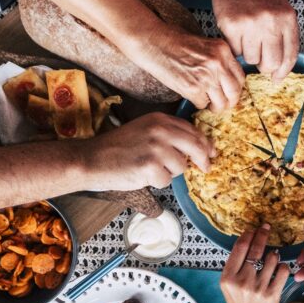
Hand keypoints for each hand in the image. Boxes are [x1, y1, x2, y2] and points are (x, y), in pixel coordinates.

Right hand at [87, 112, 212, 189]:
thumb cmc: (117, 148)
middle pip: (196, 146)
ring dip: (169, 172)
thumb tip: (197, 147)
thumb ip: (168, 135)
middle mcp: (160, 131)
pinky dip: (157, 182)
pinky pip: (167, 181)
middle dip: (203, 159)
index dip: (205, 143)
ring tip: (149, 168)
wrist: (92, 158)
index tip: (211, 152)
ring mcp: (156, 148)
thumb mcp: (144, 130)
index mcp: (160, 119)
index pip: (193, 130)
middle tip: (205, 167)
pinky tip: (142, 175)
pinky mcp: (151, 167)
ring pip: (181, 167)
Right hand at [144, 24, 244, 112]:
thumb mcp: (206, 45)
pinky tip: (193, 96)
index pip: (240, 76)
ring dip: (215, 107)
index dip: (236, 88)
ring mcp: (206, 77)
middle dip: (230, 102)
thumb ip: (220, 60)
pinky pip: (203, 104)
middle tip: (223, 104)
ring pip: (221, 102)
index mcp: (223, 50)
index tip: (231, 92)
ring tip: (209, 104)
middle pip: (234, 92)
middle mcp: (217, 63)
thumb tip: (229, 80)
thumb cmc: (175, 42)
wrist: (154, 42)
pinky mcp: (192, 88)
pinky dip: (199, 103)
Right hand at [212, 0, 298, 81]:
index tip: (276, 79)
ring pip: (251, 59)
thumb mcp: (281, 9)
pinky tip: (236, 31)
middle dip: (263, 65)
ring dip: (247, 53)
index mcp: (288, 19)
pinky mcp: (232, 25)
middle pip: (270, 63)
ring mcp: (251, 24)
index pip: (290, 56)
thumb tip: (280, 68)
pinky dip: (234, 45)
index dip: (283, 72)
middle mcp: (272, 22)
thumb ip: (283, 35)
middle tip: (257, 56)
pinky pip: (235, 50)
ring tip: (246, 35)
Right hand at [220, 225, 290, 302]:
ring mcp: (257, 288)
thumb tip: (245, 242)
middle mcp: (241, 282)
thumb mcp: (229, 288)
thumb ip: (235, 268)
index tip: (253, 229)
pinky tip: (279, 270)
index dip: (248, 235)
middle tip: (267, 227)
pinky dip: (283, 267)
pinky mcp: (272, 295)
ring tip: (272, 260)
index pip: (239, 248)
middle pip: (255, 249)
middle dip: (262, 234)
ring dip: (274, 255)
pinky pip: (282, 271)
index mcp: (227, 278)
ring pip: (271, 258)